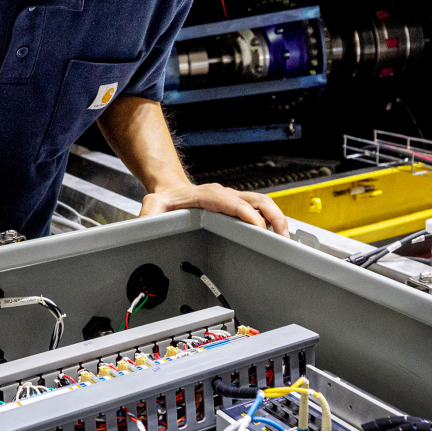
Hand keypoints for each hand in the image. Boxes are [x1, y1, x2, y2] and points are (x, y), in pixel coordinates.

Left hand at [139, 183, 287, 234]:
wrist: (172, 190)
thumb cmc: (167, 200)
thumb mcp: (153, 206)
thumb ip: (149, 217)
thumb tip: (146, 228)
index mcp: (209, 195)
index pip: (234, 203)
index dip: (248, 214)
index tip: (259, 227)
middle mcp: (225, 194)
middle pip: (258, 200)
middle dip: (273, 217)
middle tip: (282, 238)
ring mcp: (234, 199)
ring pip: (264, 203)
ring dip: (278, 219)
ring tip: (286, 240)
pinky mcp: (239, 205)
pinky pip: (262, 209)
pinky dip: (273, 221)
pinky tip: (277, 237)